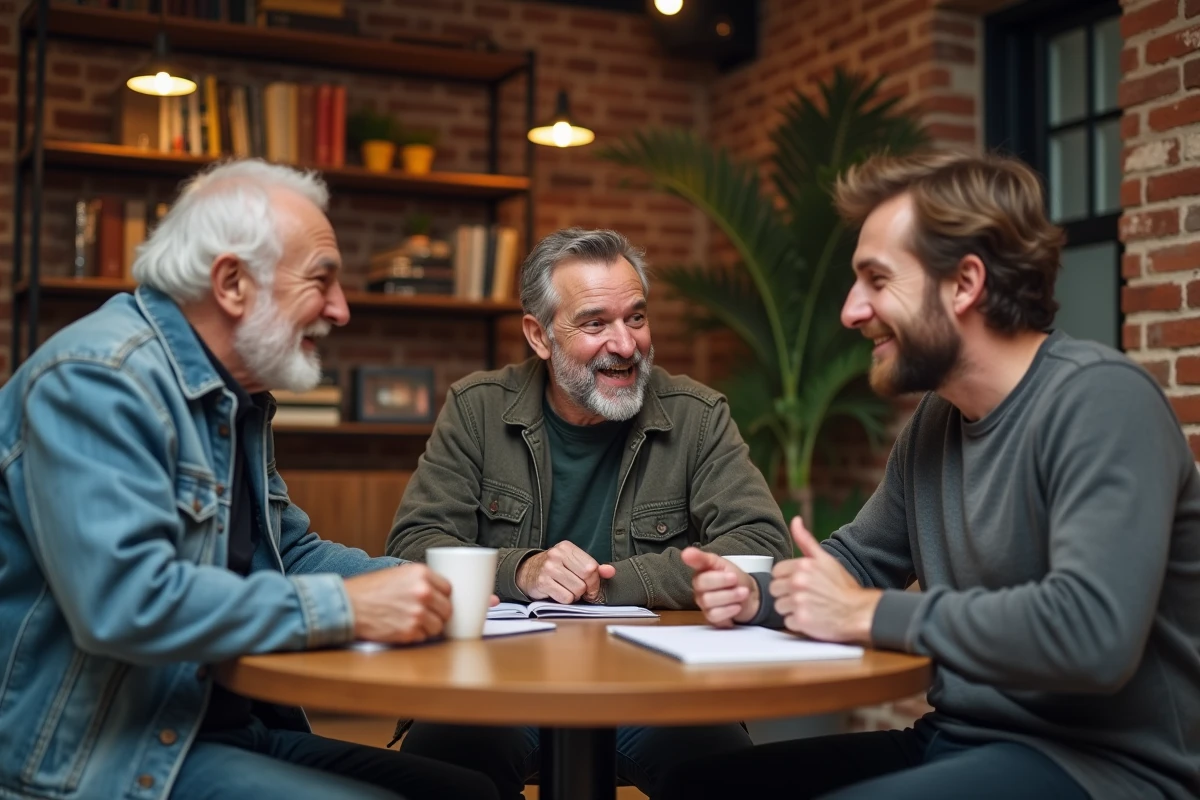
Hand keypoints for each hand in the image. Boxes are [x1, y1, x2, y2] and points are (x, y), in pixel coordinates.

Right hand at [344, 563, 452, 643]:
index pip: (448, 589)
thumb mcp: (397, 574)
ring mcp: (418, 613)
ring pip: (438, 626)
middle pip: (447, 609)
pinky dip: (416, 636)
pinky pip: (424, 637)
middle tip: (427, 616)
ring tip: (413, 623)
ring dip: (428, 627)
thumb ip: (418, 580)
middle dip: (439, 614)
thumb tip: (436, 592)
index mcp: (421, 573)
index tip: (436, 601)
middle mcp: (423, 592)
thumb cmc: (369, 589)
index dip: (442, 597)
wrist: (349, 605)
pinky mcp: (410, 631)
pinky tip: (403, 629)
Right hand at [516, 541, 615, 603]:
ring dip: (575, 595)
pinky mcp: (542, 583)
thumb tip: (611, 571)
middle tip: (582, 591)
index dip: (595, 580)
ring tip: (567, 590)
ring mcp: (548, 569)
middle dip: (587, 589)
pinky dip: (565, 600)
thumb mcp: (573, 563)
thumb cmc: (555, 568)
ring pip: (577, 590)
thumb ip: (593, 567)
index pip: (592, 567)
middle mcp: (557, 555)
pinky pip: (565, 598)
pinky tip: (559, 593)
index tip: (591, 586)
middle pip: (586, 578)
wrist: (526, 572)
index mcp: (567, 548)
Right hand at [682, 548, 760, 626]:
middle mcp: (699, 587)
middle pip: (701, 583)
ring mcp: (703, 603)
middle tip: (735, 579)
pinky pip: (714, 615)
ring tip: (742, 593)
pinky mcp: (710, 617)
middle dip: (722, 581)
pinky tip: (736, 607)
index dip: (693, 558)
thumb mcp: (723, 565)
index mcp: (701, 570)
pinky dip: (728, 610)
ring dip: (730, 596)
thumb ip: (705, 558)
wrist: (750, 597)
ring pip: (708, 600)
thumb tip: (686, 552)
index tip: (687, 555)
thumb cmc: (735, 579)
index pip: (694, 562)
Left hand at [768, 517, 880, 643]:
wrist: (859, 611)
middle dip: (787, 594)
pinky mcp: (801, 621)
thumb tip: (795, 520)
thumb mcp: (825, 559)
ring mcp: (799, 602)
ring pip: (779, 606)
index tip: (800, 584)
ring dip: (791, 609)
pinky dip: (798, 623)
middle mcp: (798, 582)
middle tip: (805, 596)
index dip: (787, 579)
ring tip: (809, 606)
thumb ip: (805, 540)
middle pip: (774, 590)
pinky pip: (787, 622)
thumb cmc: (842, 586)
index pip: (776, 573)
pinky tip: (811, 617)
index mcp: (802, 566)